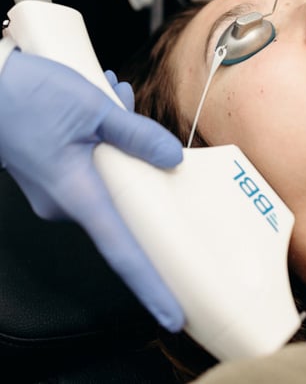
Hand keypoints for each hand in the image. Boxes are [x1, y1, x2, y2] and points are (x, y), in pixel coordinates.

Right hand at [0, 50, 184, 330]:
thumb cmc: (30, 96)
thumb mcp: (94, 108)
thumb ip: (136, 135)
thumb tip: (172, 157)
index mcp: (76, 195)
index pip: (121, 251)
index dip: (149, 286)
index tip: (172, 316)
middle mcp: (64, 202)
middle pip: (123, 191)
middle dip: (137, 150)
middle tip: (126, 103)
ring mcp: (54, 188)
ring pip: (106, 169)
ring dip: (118, 133)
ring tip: (113, 92)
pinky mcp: (49, 171)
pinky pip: (88, 161)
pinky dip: (100, 134)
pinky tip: (102, 97)